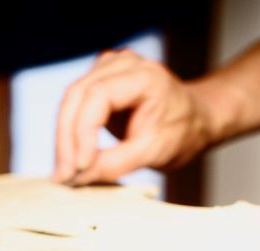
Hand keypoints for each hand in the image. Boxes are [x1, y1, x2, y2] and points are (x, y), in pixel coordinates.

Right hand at [53, 49, 214, 184]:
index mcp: (144, 76)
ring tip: (64, 172)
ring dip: (64, 138)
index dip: (83, 132)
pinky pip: (74, 106)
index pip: (97, 96)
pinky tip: (70, 157)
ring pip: (70, 101)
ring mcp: (107, 69)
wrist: (195, 119)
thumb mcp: (154, 152)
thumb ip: (115, 164)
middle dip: (67, 139)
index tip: (80, 167)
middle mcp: (122, 64)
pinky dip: (69, 133)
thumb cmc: (182, 132)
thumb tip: (76, 177)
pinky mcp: (98, 82)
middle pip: (76, 96)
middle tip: (64, 176)